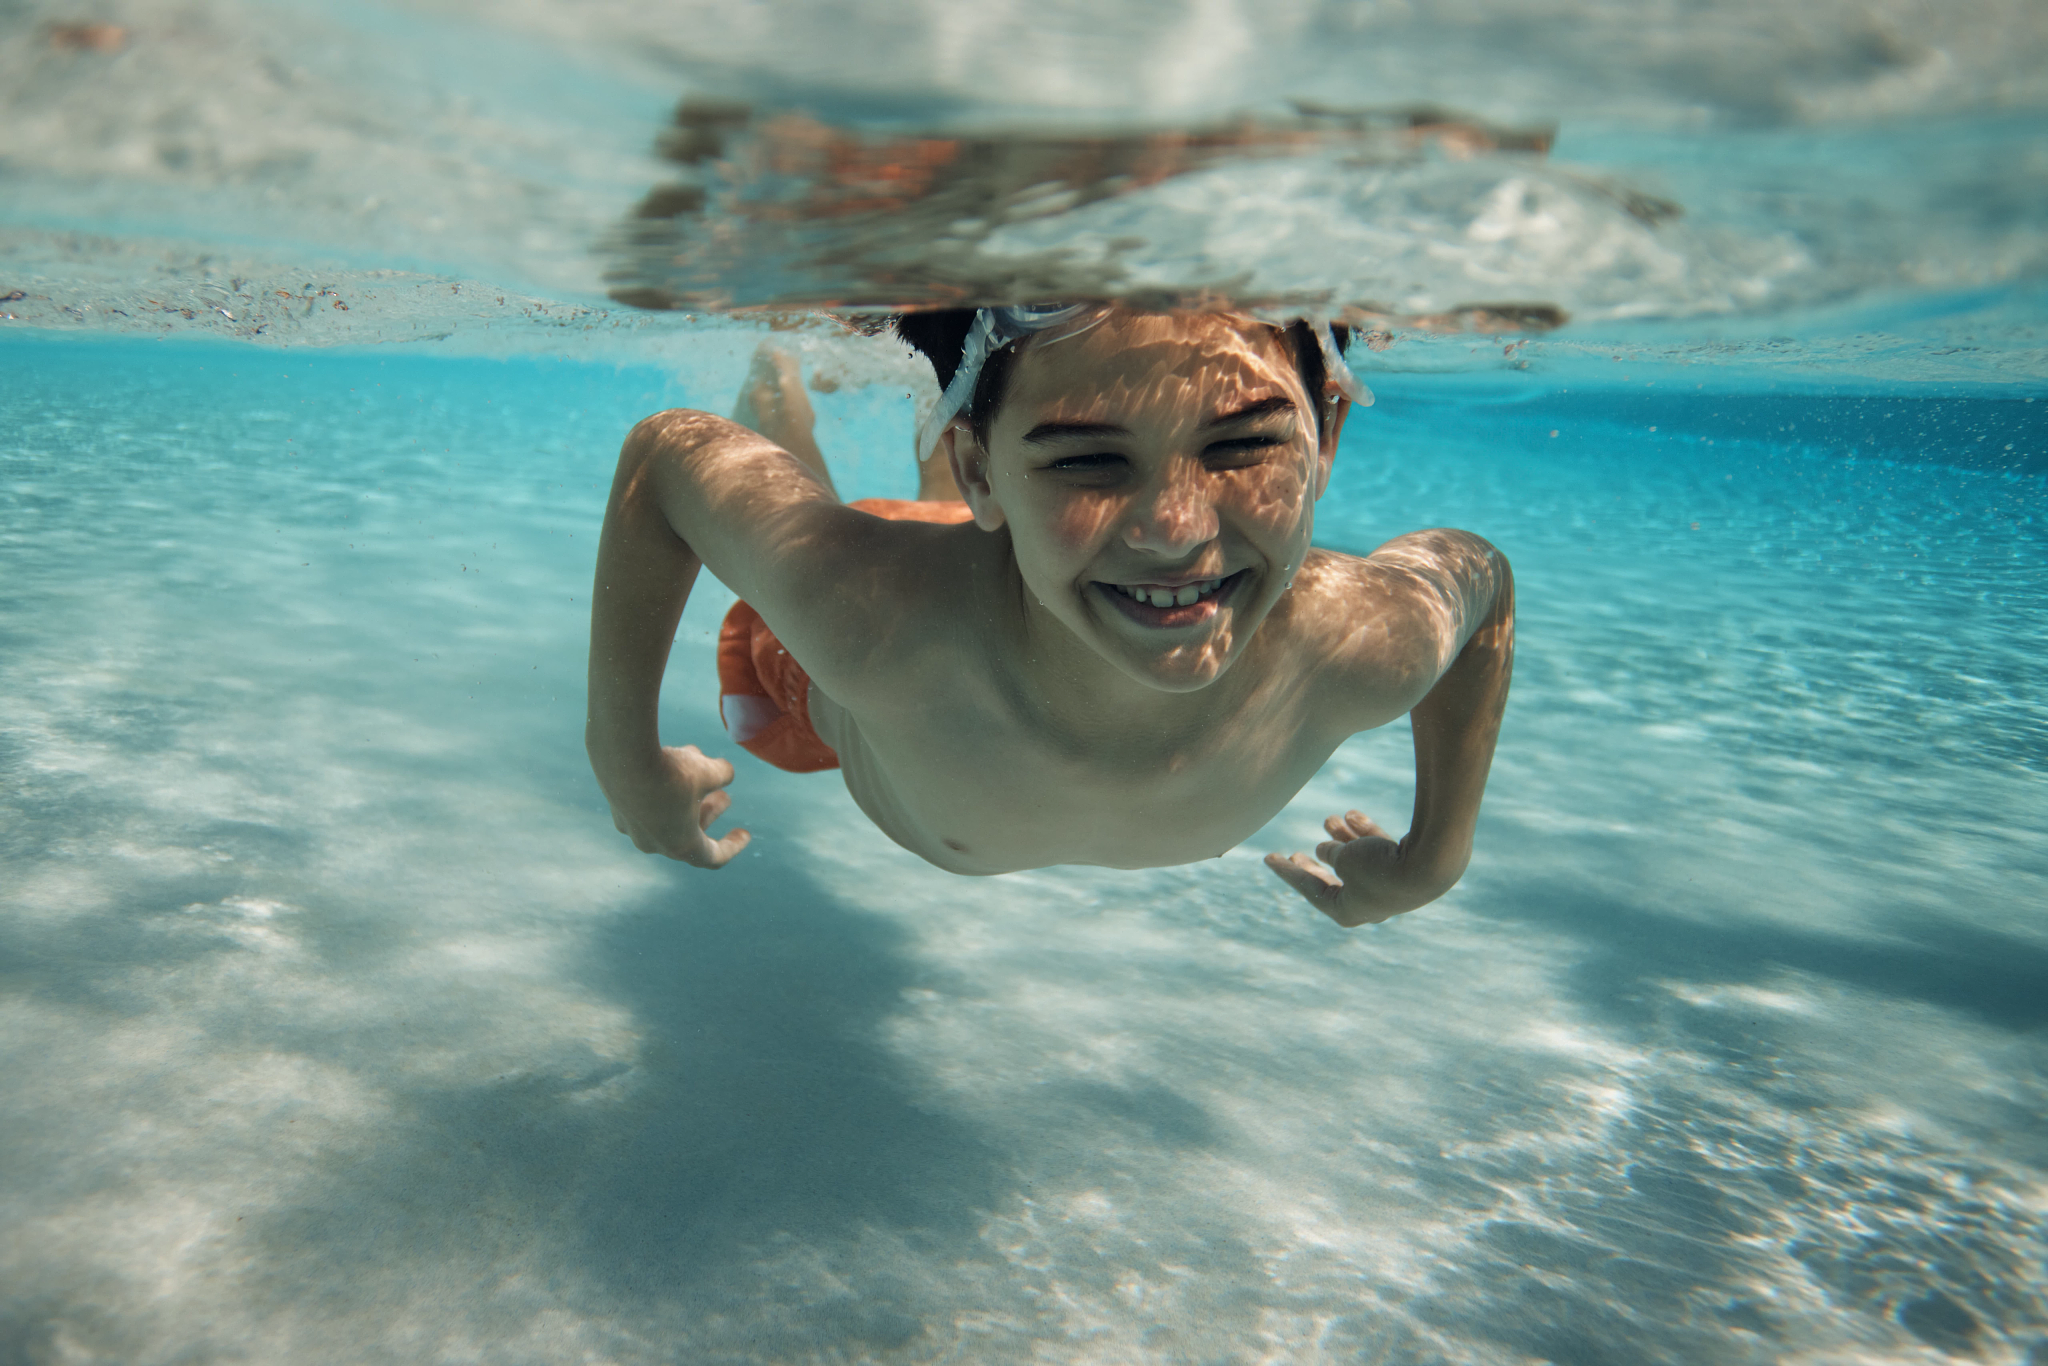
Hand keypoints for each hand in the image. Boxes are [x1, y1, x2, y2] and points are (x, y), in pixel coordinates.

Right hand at [593, 741, 751, 867]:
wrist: (621, 755)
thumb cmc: (671, 771)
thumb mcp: (708, 771)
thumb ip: (723, 775)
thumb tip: (725, 773)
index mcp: (680, 845)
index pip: (713, 857)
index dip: (732, 846)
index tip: (745, 835)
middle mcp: (654, 843)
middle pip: (690, 832)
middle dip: (710, 811)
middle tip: (726, 796)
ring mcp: (632, 828)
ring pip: (668, 815)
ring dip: (688, 796)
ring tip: (701, 770)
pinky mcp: (618, 809)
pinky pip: (648, 804)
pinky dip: (664, 788)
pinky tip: (674, 758)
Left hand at [1264, 810, 1445, 927]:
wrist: (1432, 862)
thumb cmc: (1380, 865)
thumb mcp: (1346, 858)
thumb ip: (1333, 854)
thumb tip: (1325, 851)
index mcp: (1346, 913)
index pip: (1310, 890)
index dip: (1287, 871)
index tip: (1267, 857)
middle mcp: (1368, 906)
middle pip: (1333, 885)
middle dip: (1315, 866)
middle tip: (1296, 854)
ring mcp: (1389, 890)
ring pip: (1358, 863)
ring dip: (1342, 840)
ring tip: (1329, 818)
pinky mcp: (1406, 872)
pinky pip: (1379, 853)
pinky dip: (1365, 835)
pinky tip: (1353, 816)